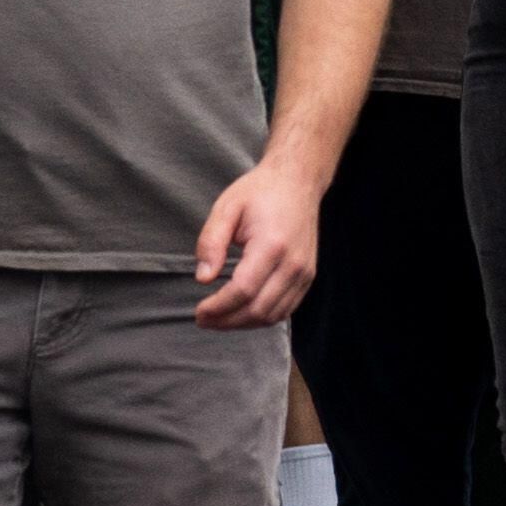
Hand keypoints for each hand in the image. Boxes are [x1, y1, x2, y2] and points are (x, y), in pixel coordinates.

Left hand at [192, 158, 322, 328]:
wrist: (297, 182)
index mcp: (272, 245)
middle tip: (203, 319)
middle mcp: (294, 263)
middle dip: (227, 321)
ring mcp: (305, 272)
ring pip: (274, 315)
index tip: (198, 311)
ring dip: (244, 324)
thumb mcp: (226, 208)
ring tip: (219, 319)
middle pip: (259, 309)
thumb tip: (203, 278)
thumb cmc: (260, 192)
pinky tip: (242, 312)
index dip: (218, 307)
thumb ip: (211, 243)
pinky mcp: (308, 276)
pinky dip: (262, 317)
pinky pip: (286, 309)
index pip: (243, 290)